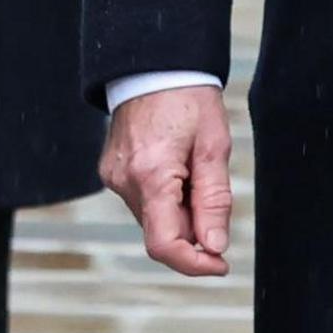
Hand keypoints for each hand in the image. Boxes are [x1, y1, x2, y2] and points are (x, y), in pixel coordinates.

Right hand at [99, 83, 232, 276]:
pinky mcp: (111, 172)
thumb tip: (214, 246)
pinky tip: (175, 168)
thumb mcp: (214, 148)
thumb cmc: (187, 99)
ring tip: (193, 171)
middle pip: (161, 233)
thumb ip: (214, 201)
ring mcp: (113, 177)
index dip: (195, 264)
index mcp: (150, 175)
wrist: (152, 67)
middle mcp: (124, 181)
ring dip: (179, 212)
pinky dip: (165, 198)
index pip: (164, 245)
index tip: (221, 262)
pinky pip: (143, 201)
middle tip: (213, 196)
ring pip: (153, 219)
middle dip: (193, 231)